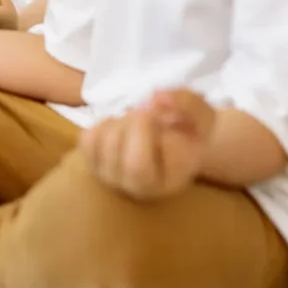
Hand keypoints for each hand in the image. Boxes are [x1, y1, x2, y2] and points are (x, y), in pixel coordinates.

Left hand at [81, 90, 216, 200]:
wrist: (169, 137)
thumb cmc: (188, 126)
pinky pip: (88, 141)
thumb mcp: (199, 110)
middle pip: (135, 167)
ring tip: (134, 120)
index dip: (166, 132)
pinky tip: (117, 125)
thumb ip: (184, 102)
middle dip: (139, 127)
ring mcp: (114, 178)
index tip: (169, 120)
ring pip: (108, 149)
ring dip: (121, 122)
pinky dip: (101, 124)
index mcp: (175, 179)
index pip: (166, 162)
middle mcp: (143, 188)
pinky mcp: (94, 164)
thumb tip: (154, 99)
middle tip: (146, 114)